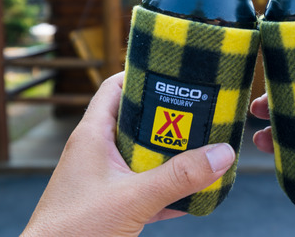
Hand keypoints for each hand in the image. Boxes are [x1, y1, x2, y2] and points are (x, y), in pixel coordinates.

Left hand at [23, 72, 235, 236]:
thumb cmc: (73, 231)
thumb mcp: (134, 199)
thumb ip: (179, 177)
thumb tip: (221, 154)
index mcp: (92, 135)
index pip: (115, 88)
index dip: (143, 75)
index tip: (176, 74)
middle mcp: (96, 152)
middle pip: (137, 121)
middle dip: (169, 119)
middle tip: (202, 114)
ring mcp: (102, 178)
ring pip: (142, 156)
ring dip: (170, 157)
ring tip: (203, 152)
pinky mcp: (109, 203)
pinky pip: (143, 188)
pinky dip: (166, 190)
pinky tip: (191, 197)